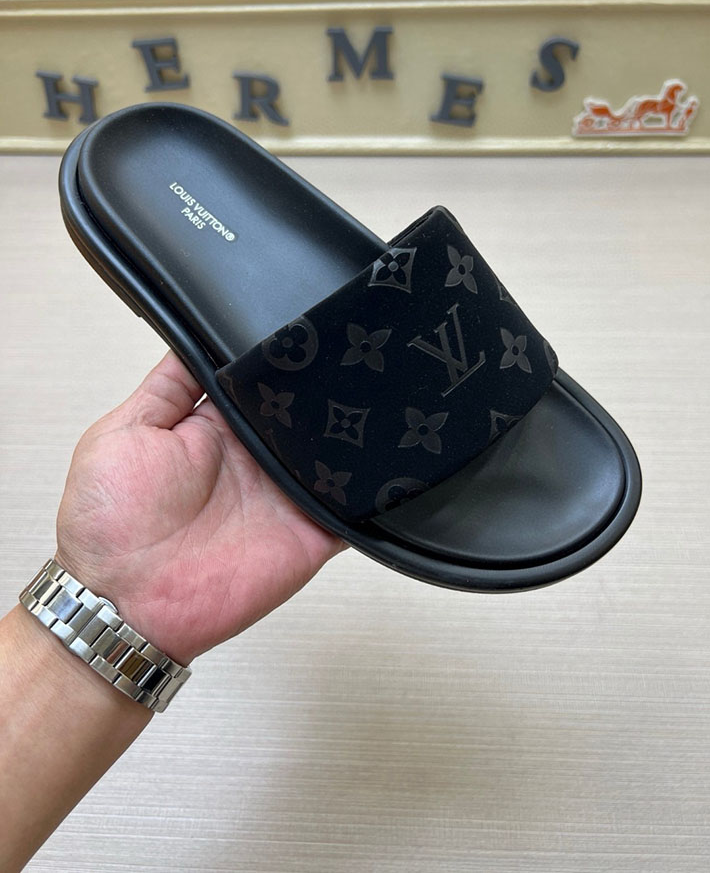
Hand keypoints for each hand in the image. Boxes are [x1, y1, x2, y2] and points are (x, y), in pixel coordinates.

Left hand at [55, 351, 343, 665]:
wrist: (124, 608)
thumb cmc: (108, 527)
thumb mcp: (121, 433)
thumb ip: (168, 387)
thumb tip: (194, 335)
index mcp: (213, 427)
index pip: (259, 379)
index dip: (277, 356)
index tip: (298, 329)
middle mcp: (253, 457)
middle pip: (304, 409)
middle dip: (322, 386)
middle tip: (342, 358)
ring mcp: (285, 495)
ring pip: (334, 450)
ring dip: (348, 432)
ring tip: (365, 401)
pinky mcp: (309, 533)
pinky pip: (352, 506)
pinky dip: (369, 488)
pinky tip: (381, 460)